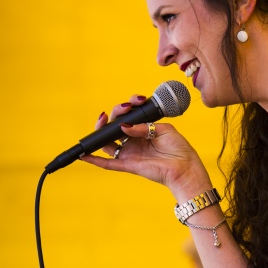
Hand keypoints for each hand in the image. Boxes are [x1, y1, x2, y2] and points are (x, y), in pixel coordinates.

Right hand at [81, 94, 210, 195]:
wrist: (184, 167)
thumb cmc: (178, 148)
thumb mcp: (163, 130)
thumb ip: (143, 126)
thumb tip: (125, 126)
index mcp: (142, 131)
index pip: (128, 117)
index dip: (128, 106)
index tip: (136, 100)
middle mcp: (134, 142)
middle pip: (115, 126)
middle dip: (116, 113)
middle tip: (124, 107)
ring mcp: (130, 153)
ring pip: (107, 143)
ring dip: (101, 130)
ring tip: (102, 119)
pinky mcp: (128, 165)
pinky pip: (108, 163)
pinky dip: (94, 159)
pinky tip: (83, 155)